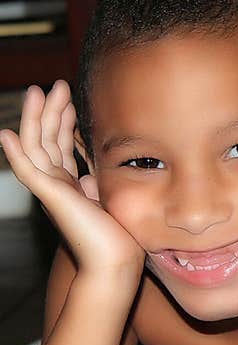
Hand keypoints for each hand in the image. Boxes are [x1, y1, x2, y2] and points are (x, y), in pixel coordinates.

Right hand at [0, 81, 142, 281]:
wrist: (117, 260)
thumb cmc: (118, 233)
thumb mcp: (108, 196)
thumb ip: (97, 179)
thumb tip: (92, 169)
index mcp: (70, 184)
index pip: (60, 146)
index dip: (63, 121)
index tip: (70, 99)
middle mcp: (56, 186)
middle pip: (46, 140)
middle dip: (51, 111)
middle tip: (57, 84)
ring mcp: (51, 191)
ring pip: (35, 148)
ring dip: (36, 119)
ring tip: (38, 92)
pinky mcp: (50, 198)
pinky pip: (28, 172)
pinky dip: (16, 153)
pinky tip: (7, 134)